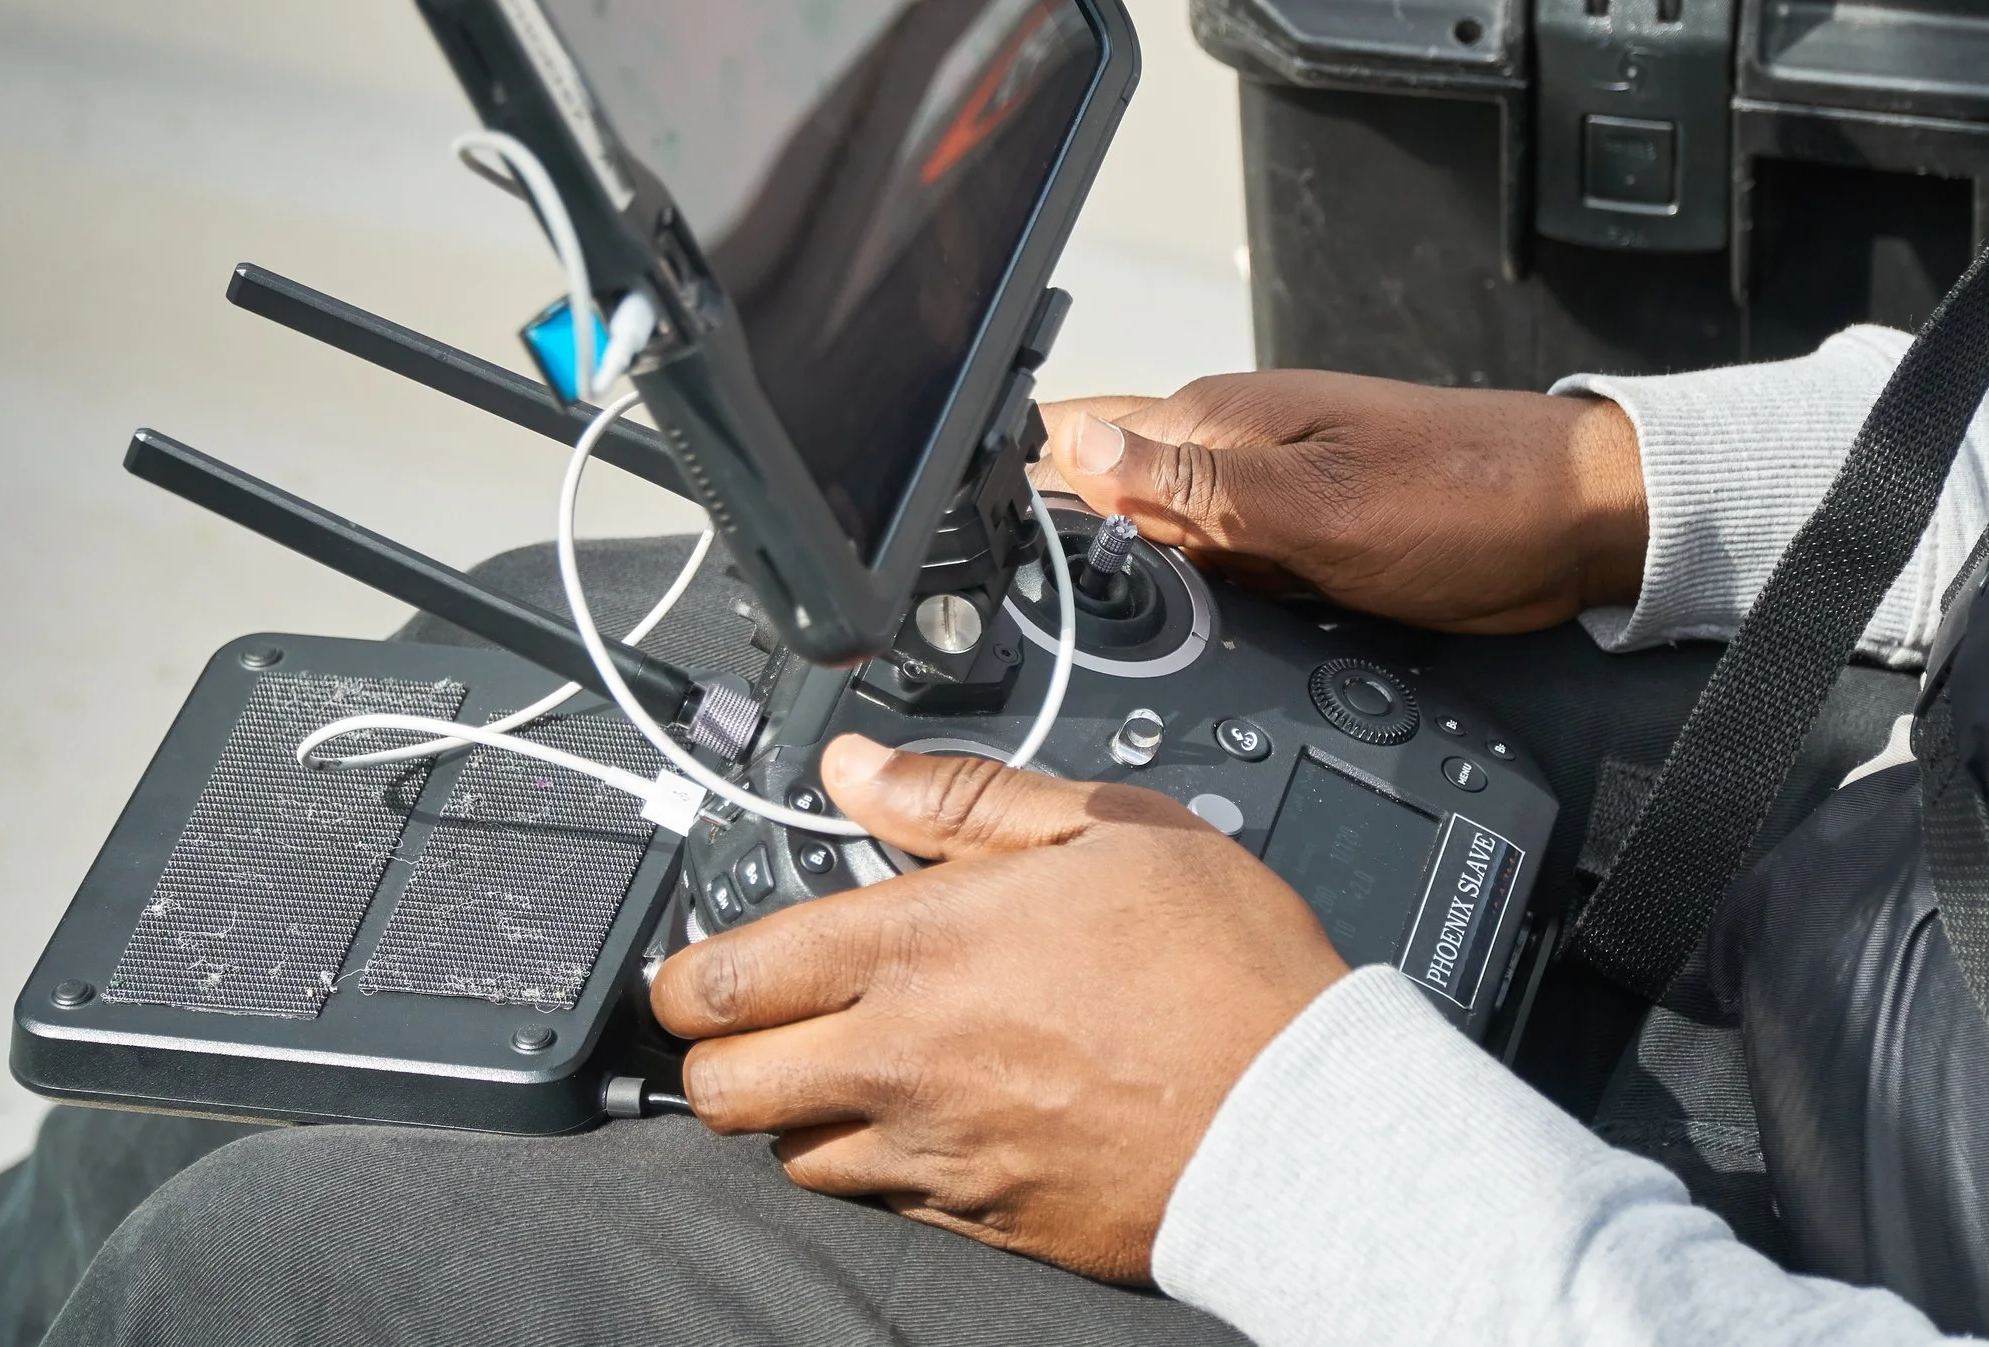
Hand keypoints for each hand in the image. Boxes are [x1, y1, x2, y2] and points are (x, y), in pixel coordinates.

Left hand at [650, 736, 1348, 1283]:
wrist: (1304, 1124)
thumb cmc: (1223, 968)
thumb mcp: (1108, 828)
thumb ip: (963, 795)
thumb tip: (859, 766)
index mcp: (917, 951)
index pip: (721, 982)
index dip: (684, 976)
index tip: (699, 963)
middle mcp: (900, 1063)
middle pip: (716, 1089)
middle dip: (712, 1050)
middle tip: (750, 1018)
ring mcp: (933, 1153)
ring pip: (786, 1153)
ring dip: (792, 1109)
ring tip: (844, 1064)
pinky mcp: (976, 1221)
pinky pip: (875, 1199)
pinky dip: (872, 1160)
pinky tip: (928, 1115)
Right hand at [1037, 371, 1646, 634]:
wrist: (1575, 527)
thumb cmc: (1469, 496)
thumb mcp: (1318, 504)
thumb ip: (1193, 486)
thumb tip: (1077, 444)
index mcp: (1216, 421)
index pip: (1073, 439)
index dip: (1019, 496)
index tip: (991, 564)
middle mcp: (1227, 453)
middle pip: (1104, 502)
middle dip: (1073, 559)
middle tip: (1047, 627)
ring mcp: (1261, 500)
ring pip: (1159, 550)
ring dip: (1142, 592)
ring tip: (1122, 642)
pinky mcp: (1295, 544)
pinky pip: (1219, 580)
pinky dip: (1207, 611)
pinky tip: (1205, 640)